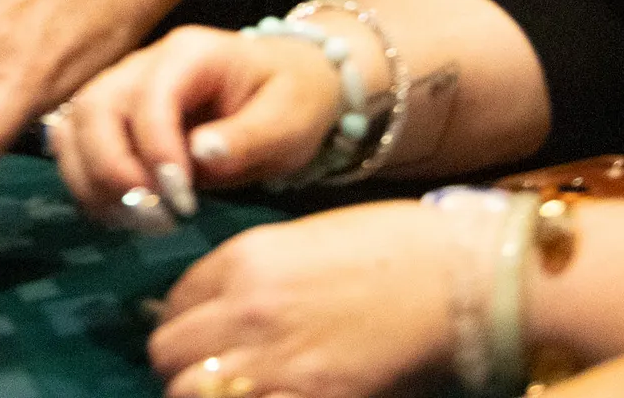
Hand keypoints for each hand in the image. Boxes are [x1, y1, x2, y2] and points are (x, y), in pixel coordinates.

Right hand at [52, 26, 344, 218]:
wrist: (286, 84)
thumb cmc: (290, 99)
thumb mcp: (290, 120)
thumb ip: (247, 138)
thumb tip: (199, 156)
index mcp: (188, 53)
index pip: (149, 98)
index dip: (156, 154)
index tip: (185, 205)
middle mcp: (143, 63)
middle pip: (94, 107)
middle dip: (114, 171)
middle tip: (157, 219)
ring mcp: (121, 85)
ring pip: (73, 125)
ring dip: (93, 180)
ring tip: (139, 220)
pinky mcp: (112, 115)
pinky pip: (72, 143)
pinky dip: (86, 182)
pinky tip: (122, 212)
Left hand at [151, 203, 454, 397]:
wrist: (455, 280)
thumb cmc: (389, 247)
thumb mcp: (302, 241)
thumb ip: (250, 275)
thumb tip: (216, 308)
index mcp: (243, 260)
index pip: (172, 303)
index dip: (182, 323)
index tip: (199, 336)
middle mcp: (246, 310)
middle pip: (168, 352)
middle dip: (182, 364)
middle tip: (211, 372)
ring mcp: (276, 363)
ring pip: (190, 392)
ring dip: (204, 393)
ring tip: (231, 391)